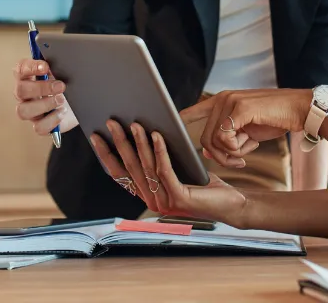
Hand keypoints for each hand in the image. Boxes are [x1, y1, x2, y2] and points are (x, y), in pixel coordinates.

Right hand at [12, 58, 78, 135]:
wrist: (78, 104)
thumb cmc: (66, 84)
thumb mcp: (63, 72)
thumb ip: (57, 64)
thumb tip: (62, 56)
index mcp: (27, 77)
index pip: (20, 69)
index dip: (31, 67)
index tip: (45, 66)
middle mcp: (25, 95)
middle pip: (20, 91)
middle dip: (41, 88)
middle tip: (60, 85)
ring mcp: (30, 111)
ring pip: (23, 111)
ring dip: (44, 104)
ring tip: (61, 100)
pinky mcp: (40, 125)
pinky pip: (38, 127)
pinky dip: (51, 120)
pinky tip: (62, 113)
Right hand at [89, 120, 248, 225]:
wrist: (231, 204)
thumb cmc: (203, 184)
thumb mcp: (176, 169)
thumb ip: (158, 160)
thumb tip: (143, 130)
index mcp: (147, 194)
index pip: (120, 174)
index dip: (106, 155)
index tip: (96, 136)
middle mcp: (152, 200)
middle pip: (130, 167)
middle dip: (119, 142)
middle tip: (111, 122)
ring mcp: (164, 201)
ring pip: (146, 166)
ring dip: (139, 142)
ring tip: (135, 123)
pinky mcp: (179, 198)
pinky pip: (165, 169)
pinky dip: (160, 150)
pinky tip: (157, 134)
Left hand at [181, 88, 311, 168]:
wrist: (299, 109)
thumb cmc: (275, 119)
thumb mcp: (247, 131)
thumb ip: (228, 137)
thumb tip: (205, 151)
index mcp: (223, 101)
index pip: (193, 111)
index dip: (180, 121)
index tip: (166, 130)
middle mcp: (222, 98)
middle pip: (204, 136)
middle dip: (218, 156)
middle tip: (237, 162)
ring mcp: (230, 101)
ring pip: (213, 140)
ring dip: (229, 154)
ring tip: (245, 154)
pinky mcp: (240, 108)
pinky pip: (225, 137)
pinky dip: (236, 148)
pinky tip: (251, 146)